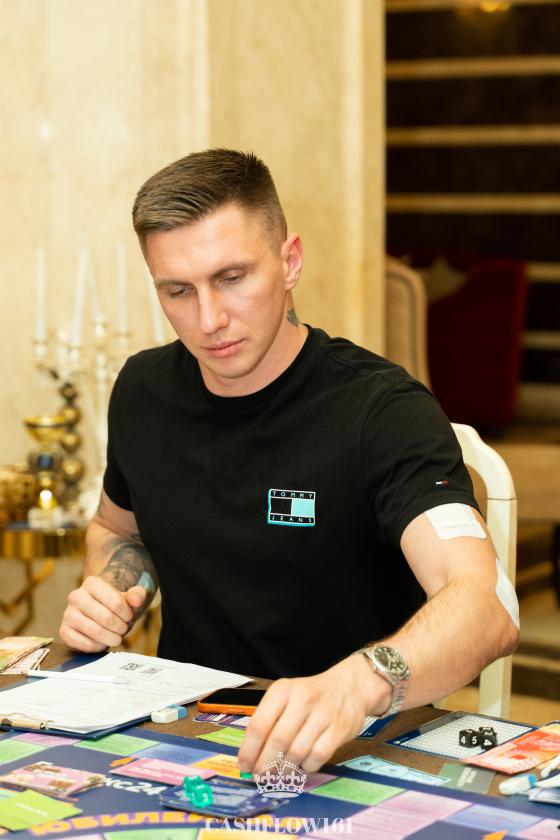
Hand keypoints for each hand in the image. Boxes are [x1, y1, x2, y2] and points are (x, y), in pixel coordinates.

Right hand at [59, 576, 145, 652]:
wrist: (98, 610)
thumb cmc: (114, 604)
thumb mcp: (128, 597)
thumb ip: (137, 595)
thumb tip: (136, 600)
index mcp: (92, 583)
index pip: (115, 602)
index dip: (127, 614)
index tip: (129, 617)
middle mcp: (76, 596)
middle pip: (106, 618)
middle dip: (120, 628)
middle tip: (124, 629)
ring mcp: (68, 614)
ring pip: (94, 631)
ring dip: (110, 638)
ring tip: (116, 637)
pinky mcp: (64, 631)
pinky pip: (82, 644)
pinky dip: (97, 646)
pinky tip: (103, 643)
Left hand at [237, 654, 389, 773]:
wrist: (348, 687)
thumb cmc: (310, 696)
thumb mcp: (286, 697)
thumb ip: (269, 720)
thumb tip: (250, 756)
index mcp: (282, 690)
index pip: (259, 724)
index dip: (249, 750)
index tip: (244, 766)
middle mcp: (302, 699)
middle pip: (277, 741)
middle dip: (265, 765)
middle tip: (260, 776)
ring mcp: (323, 714)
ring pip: (297, 751)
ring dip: (285, 768)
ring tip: (280, 773)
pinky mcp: (340, 728)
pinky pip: (318, 756)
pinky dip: (307, 766)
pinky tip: (303, 765)